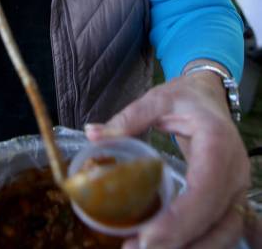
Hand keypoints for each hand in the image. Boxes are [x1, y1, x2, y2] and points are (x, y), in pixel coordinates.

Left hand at [85, 73, 250, 248]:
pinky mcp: (231, 199)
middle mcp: (234, 171)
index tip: (147, 237)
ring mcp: (237, 188)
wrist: (211, 96)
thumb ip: (128, 119)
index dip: (179, 220)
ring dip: (188, 248)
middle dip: (178, 242)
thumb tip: (93, 134)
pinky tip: (164, 244)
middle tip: (136, 248)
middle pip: (215, 221)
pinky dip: (195, 243)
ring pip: (223, 234)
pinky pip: (221, 231)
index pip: (204, 190)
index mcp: (218, 144)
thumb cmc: (187, 98)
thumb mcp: (158, 100)